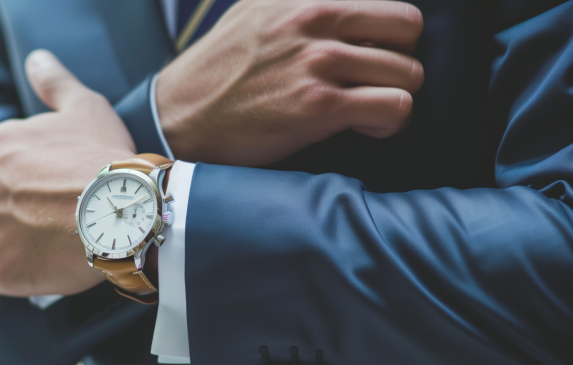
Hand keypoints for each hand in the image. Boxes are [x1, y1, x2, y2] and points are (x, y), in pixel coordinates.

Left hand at [0, 50, 135, 297]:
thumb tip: (36, 59)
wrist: (125, 208)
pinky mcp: (1, 270)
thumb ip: (54, 83)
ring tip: (55, 243)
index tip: (57, 185)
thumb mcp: (85, 106)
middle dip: (16, 207)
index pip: (0, 166)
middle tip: (57, 215)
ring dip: (15, 240)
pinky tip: (20, 274)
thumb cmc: (105, 155)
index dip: (30, 177)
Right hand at [157, 0, 423, 165]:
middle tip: (372, 80)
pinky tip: (363, 127)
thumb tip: (338, 6)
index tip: (368, 53)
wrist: (180, 116)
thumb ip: (296, 2)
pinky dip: (388, 123)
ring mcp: (317, 62)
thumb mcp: (254, 11)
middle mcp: (313, 18)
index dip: (384, 31)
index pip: (386, 0)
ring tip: (366, 108)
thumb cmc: (217, 71)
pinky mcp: (319, 106)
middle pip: (408, 29)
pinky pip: (395, 107)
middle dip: (397, 59)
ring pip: (409, 72)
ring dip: (393, 95)